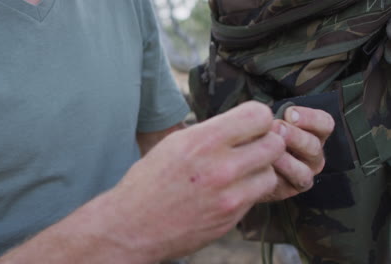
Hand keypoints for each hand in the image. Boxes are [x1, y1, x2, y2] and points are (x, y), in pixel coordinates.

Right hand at [105, 101, 285, 260]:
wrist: (133, 226)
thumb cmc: (149, 182)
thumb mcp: (175, 144)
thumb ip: (211, 132)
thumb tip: (242, 125)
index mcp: (202, 141)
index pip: (258, 116)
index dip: (258, 118)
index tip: (252, 125)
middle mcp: (220, 167)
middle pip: (274, 144)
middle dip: (265, 143)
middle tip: (251, 148)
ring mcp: (229, 196)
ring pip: (270, 173)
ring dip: (259, 170)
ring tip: (240, 172)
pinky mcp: (231, 218)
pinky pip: (256, 196)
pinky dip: (248, 191)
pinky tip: (228, 191)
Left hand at [263, 106, 334, 201]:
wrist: (243, 162)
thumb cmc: (257, 137)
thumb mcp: (264, 123)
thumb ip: (271, 118)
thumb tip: (266, 114)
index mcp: (312, 133)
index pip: (324, 123)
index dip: (309, 118)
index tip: (289, 112)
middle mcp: (313, 154)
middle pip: (314, 144)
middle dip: (294, 135)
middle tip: (276, 128)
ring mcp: (305, 172)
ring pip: (306, 168)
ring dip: (287, 159)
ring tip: (270, 150)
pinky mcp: (292, 187)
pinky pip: (294, 183)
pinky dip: (281, 174)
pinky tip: (268, 165)